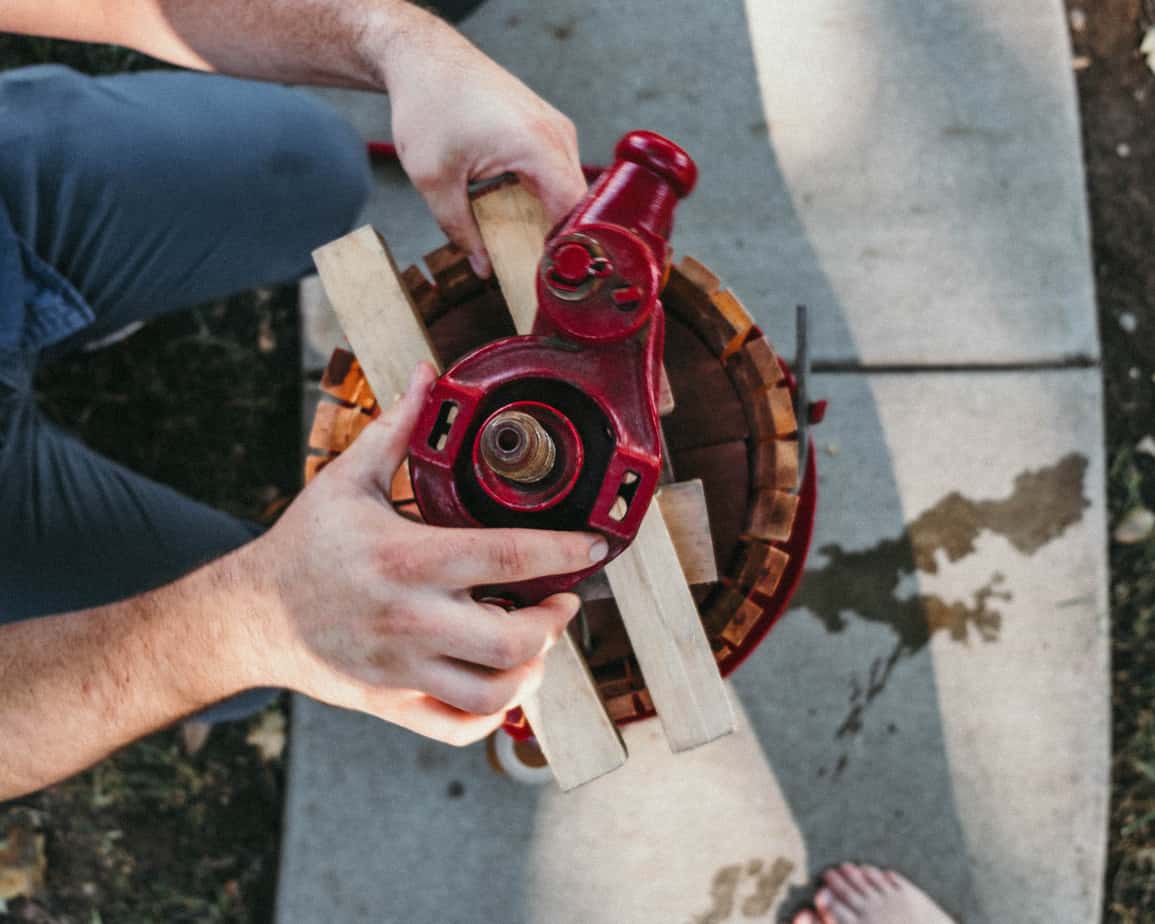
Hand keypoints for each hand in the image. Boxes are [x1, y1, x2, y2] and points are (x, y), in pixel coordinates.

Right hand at [246, 363, 605, 744]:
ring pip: (496, 692)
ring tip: (537, 639)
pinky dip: (495, 713)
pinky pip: (459, 727)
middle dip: (557, 620)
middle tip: (562, 599)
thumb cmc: (307, 543)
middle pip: (516, 638)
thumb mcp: (347, 479)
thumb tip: (428, 375)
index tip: (596, 544)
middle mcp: (411, 620)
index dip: (565, 551)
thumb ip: (396, 429)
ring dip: (534, 668)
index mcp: (408, 559)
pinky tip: (502, 679)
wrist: (254, 615)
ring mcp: (403, 669)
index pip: (510, 557)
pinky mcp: (393, 703)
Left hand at [379, 10, 585, 276]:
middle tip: (536, 273)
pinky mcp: (546, 127)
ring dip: (548, 218)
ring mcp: (555, 128)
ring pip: (568, 189)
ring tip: (524, 246)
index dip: (566, 251)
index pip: (573, 213)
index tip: (551, 280)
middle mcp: (557, 134)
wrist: (424, 57)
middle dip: (558, 240)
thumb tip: (483, 268)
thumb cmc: (429, 105)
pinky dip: (541, 197)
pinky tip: (517, 214)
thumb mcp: (435, 180)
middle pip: (575, 205)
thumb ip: (460, 230)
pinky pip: (556, 173)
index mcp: (538, 146)